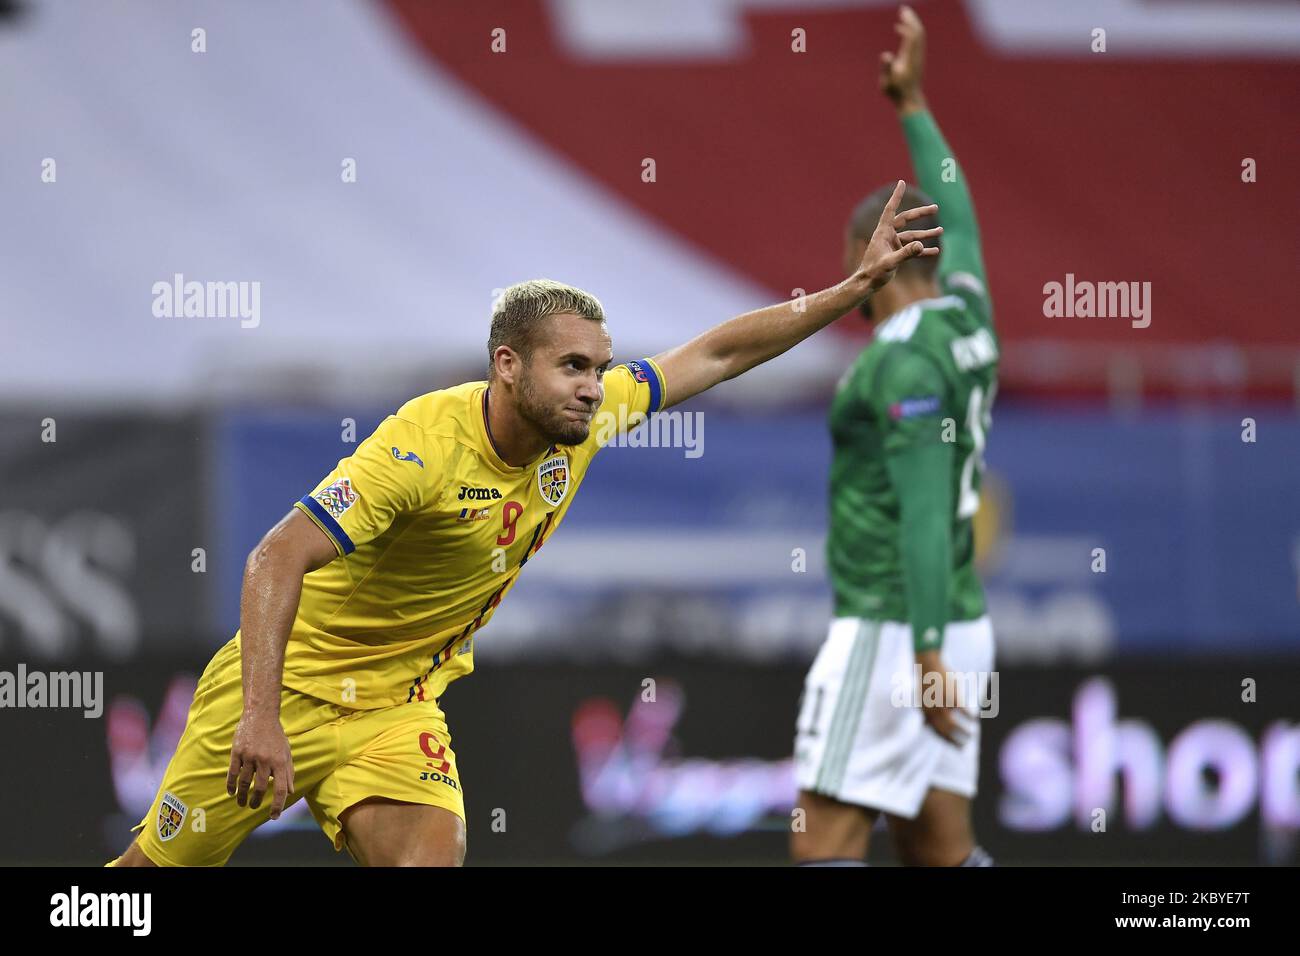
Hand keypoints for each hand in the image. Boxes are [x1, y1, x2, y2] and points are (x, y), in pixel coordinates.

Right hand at [227, 710, 295, 818]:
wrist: (260, 715)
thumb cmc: (275, 736)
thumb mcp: (286, 752)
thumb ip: (289, 772)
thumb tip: (290, 792)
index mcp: (280, 761)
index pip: (281, 788)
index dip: (278, 805)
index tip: (274, 816)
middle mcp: (265, 760)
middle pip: (260, 787)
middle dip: (257, 801)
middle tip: (254, 807)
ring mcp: (250, 756)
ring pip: (244, 782)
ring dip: (243, 796)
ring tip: (242, 803)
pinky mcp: (237, 752)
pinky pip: (232, 773)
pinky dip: (231, 785)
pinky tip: (231, 793)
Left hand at [855, 179, 940, 293]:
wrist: (866, 284)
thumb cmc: (873, 273)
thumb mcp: (890, 263)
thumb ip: (906, 254)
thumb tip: (922, 245)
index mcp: (883, 233)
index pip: (891, 210)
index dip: (896, 196)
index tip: (901, 182)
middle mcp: (888, 236)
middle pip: (906, 219)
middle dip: (921, 214)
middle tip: (936, 208)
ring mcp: (893, 244)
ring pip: (912, 235)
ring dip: (926, 233)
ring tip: (941, 230)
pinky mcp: (896, 254)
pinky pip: (912, 249)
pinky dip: (922, 250)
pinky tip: (935, 251)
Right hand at [879, 5, 925, 109]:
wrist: (909, 100)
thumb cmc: (896, 92)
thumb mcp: (887, 82)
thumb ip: (886, 68)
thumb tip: (885, 55)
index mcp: (910, 57)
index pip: (913, 35)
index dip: (909, 23)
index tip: (902, 13)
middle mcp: (916, 55)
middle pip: (918, 32)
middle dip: (912, 19)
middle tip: (904, 9)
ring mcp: (918, 57)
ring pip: (919, 35)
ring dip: (911, 24)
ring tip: (903, 15)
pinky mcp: (916, 59)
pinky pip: (915, 40)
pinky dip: (910, 31)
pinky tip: (901, 30)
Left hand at [915, 649, 972, 747]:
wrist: (927, 664)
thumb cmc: (926, 681)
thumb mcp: (922, 699)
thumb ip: (925, 712)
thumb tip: (925, 725)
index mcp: (925, 711)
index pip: (935, 731)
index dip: (945, 739)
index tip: (953, 746)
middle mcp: (933, 711)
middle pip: (944, 731)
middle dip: (954, 741)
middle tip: (962, 748)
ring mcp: (942, 704)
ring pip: (954, 725)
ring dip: (963, 732)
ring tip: (971, 735)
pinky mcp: (952, 696)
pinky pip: (963, 711)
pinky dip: (970, 716)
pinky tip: (974, 718)